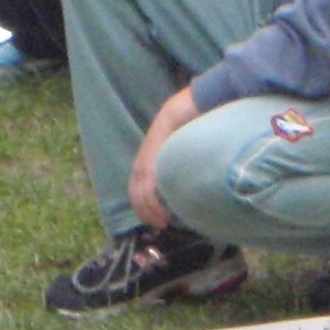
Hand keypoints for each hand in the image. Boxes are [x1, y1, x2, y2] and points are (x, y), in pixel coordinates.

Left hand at [128, 88, 199, 229]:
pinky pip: (149, 189)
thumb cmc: (192, 122)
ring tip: (161, 223)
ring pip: (140, 193)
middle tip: (158, 225)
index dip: (143, 203)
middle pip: (135, 192)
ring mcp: (147, 159)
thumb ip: (182, 160)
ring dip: (148, 212)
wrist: (190, 103)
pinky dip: (153, 205)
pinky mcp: (154, 161)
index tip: (155, 217)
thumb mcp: (183, 146)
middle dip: (143, 212)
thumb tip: (194, 176)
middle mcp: (144, 159)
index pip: (137, 185)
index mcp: (149, 155)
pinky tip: (162, 214)